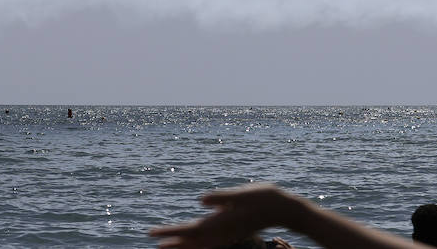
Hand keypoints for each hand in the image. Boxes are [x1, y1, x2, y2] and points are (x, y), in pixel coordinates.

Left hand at [150, 183, 301, 248]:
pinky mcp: (232, 231)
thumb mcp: (242, 194)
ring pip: (200, 243)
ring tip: (167, 245)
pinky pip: (209, 241)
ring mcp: (227, 233)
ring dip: (183, 244)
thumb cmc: (263, 198)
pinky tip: (194, 242)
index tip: (153, 234)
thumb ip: (222, 198)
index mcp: (220, 221)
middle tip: (153, 241)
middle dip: (173, 241)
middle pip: (192, 240)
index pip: (189, 230)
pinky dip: (197, 244)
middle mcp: (221, 230)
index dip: (170, 233)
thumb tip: (201, 200)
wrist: (283, 209)